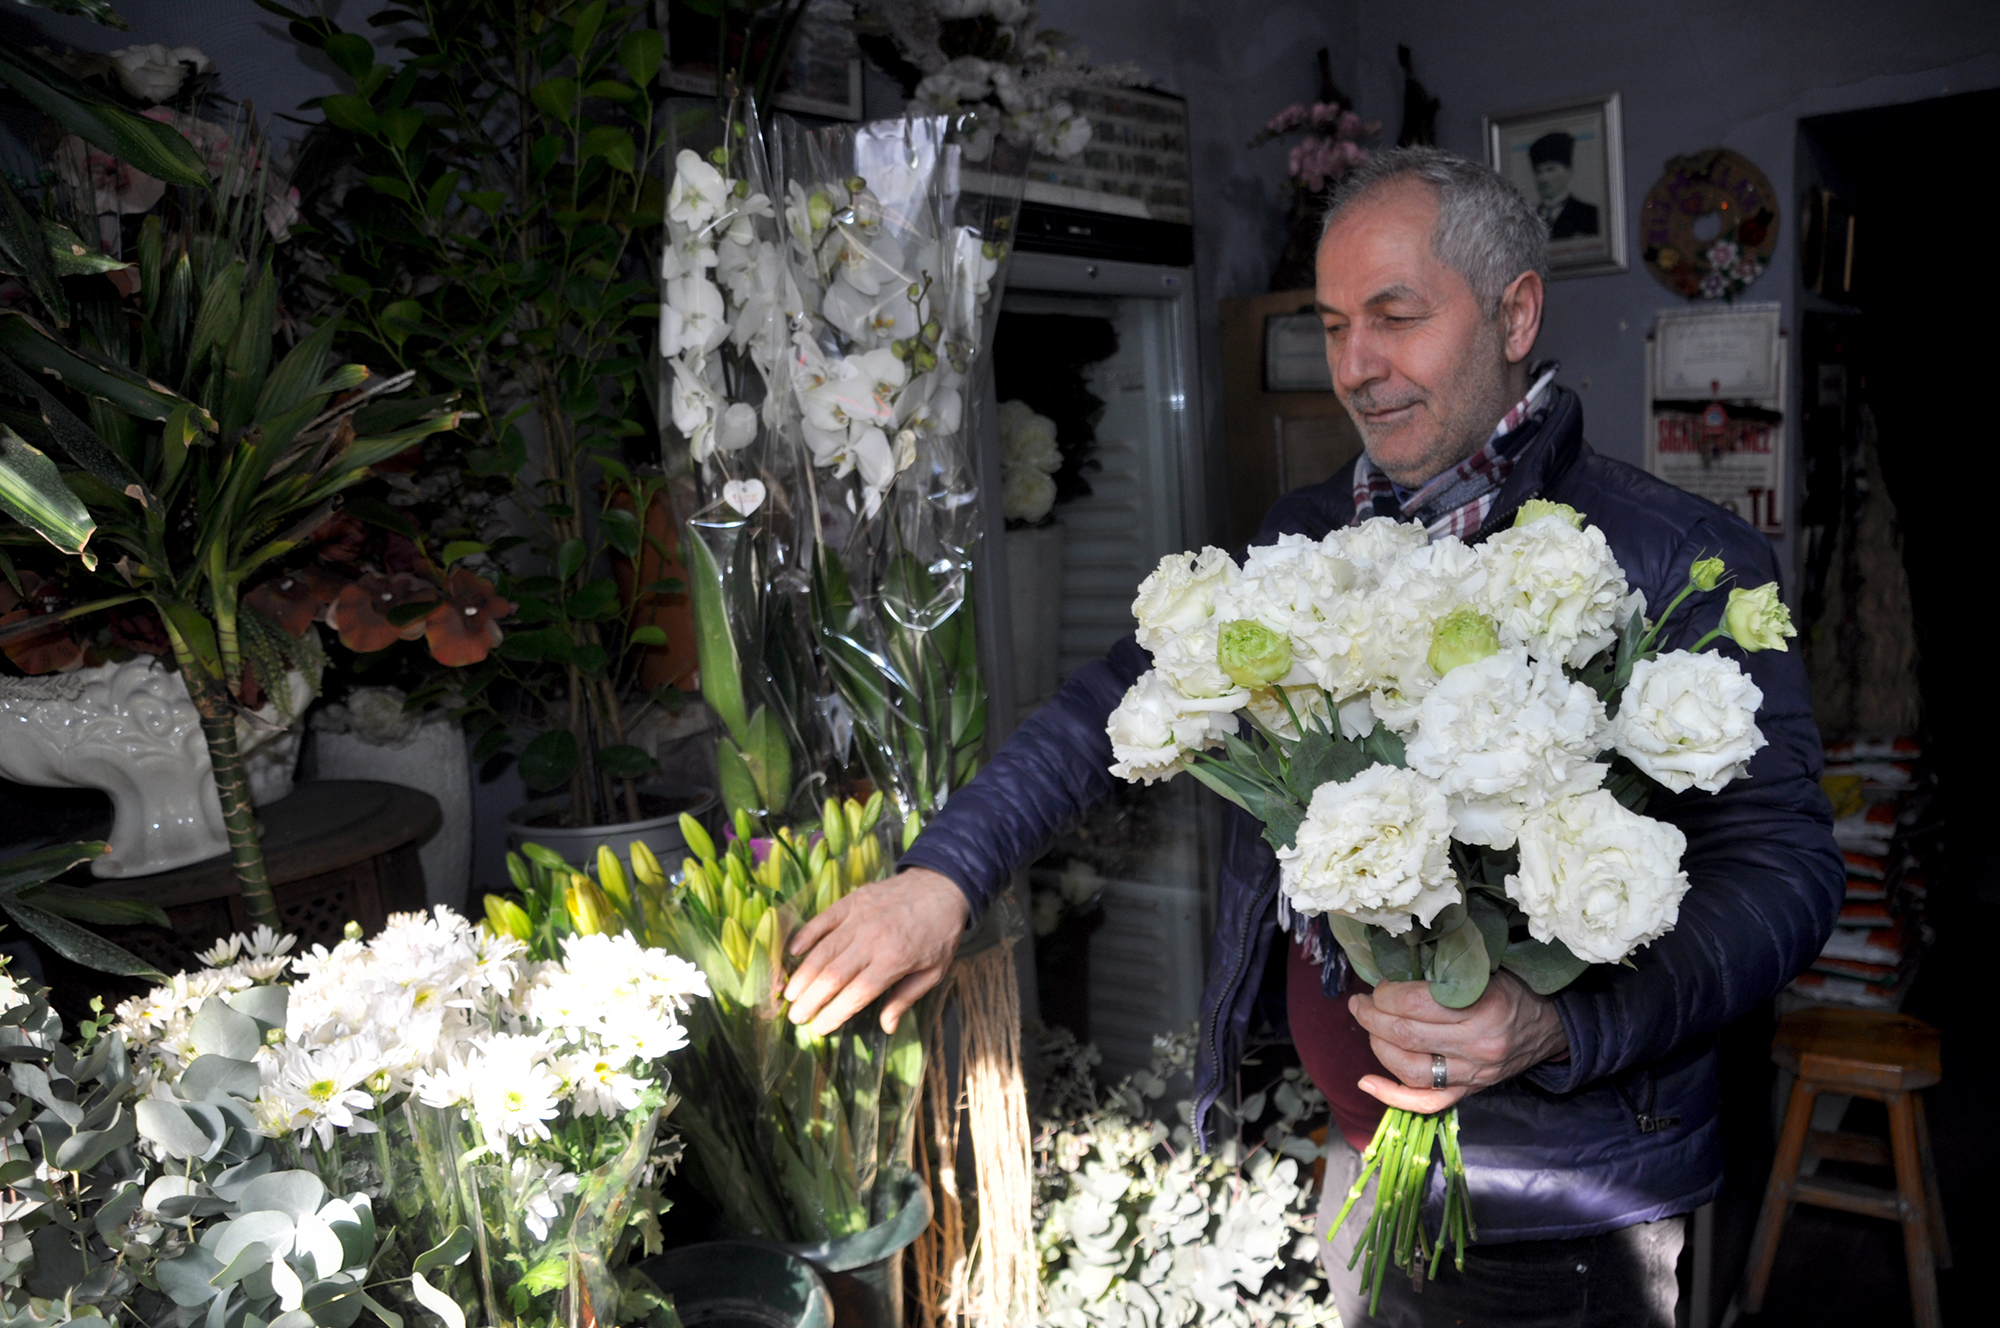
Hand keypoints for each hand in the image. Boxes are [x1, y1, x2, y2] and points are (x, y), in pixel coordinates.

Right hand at [783, 868, 969, 1036]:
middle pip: (832, 976)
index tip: (819, 1029)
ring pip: (822, 950)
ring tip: (789, 993)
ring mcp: (859, 918)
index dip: (834, 1014)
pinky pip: (823, 920)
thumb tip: (887, 1027)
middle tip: (796, 1017)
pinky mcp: (852, 901)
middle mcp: (872, 940)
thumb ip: (907, 998)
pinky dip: (806, 935)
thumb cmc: (940, 933)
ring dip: (803, 974)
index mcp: (894, 961)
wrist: (943, 885)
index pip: (856, 995)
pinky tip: (793, 952)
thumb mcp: (934, 971)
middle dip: (811, 1000)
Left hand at [1347, 970, 1568, 1111]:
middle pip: (1406, 1036)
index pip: (1416, 1005)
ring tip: (1368, 1027)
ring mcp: (1473, 1074)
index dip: (1386, 995)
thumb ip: (1445, 973)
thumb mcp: (1485, 970)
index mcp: (1484, 1008)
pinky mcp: (1470, 1092)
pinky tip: (1367, 1082)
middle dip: (1372, 1017)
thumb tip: (1393, 969)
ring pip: (1410, 1070)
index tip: (1379, 987)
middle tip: (1360, 1003)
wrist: (1550, 1027)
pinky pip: (1427, 1102)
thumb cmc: (1513, 991)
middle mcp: (1478, 1046)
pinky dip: (1393, 1096)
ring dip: (1377, 1047)